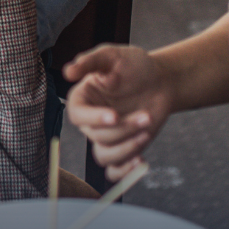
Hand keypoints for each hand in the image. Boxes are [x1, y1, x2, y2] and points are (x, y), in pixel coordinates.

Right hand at [63, 44, 174, 180]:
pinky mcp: (122, 149)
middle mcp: (91, 121)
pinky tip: (141, 161)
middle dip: (123, 129)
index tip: (114, 116)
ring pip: (104, 156)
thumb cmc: (135, 65)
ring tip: (147, 131)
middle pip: (96, 136)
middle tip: (146, 115)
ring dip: (127, 148)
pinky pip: (114, 171)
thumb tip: (67, 71)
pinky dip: (125, 172)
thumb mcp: (113, 56)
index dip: (94, 118)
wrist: (161, 81)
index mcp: (83, 99)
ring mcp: (106, 137)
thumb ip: (91, 61)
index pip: (77, 115)